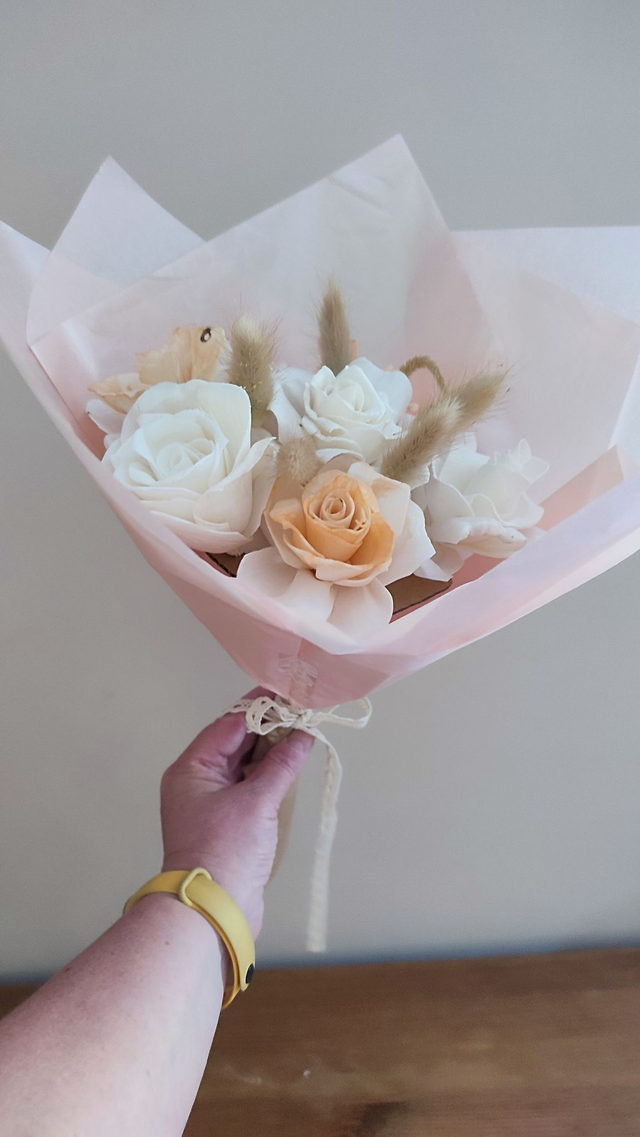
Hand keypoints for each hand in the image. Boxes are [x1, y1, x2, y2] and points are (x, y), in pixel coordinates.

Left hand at [160, 689, 313, 937]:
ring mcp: (212, 803)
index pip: (228, 724)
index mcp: (192, 768)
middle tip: (304, 710)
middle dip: (269, 727)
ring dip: (272, 750)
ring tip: (305, 730)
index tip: (288, 691)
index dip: (259, 706)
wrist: (213, 910)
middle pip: (237, 742)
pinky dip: (270, 775)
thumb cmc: (225, 850)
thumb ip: (282, 765)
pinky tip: (292, 765)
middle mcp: (197, 781)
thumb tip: (303, 734)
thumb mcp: (257, 801)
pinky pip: (250, 786)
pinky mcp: (228, 822)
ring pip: (245, 764)